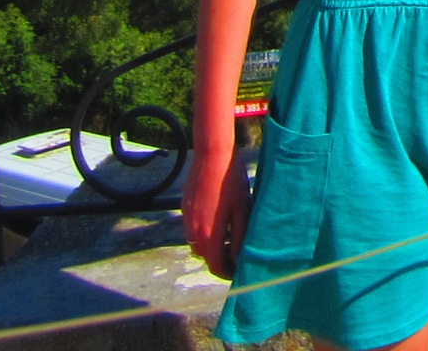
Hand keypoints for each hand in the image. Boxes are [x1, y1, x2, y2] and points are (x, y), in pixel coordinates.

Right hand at [182, 141, 250, 278]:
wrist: (212, 154)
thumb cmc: (231, 181)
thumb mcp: (242, 209)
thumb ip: (239, 237)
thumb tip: (237, 258)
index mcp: (209, 234)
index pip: (215, 267)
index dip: (228, 273)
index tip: (239, 270)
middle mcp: (193, 230)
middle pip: (205, 257)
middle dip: (220, 259)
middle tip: (237, 253)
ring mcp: (187, 219)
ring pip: (198, 243)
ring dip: (212, 245)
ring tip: (230, 235)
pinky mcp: (185, 208)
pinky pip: (193, 228)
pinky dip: (205, 231)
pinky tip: (219, 217)